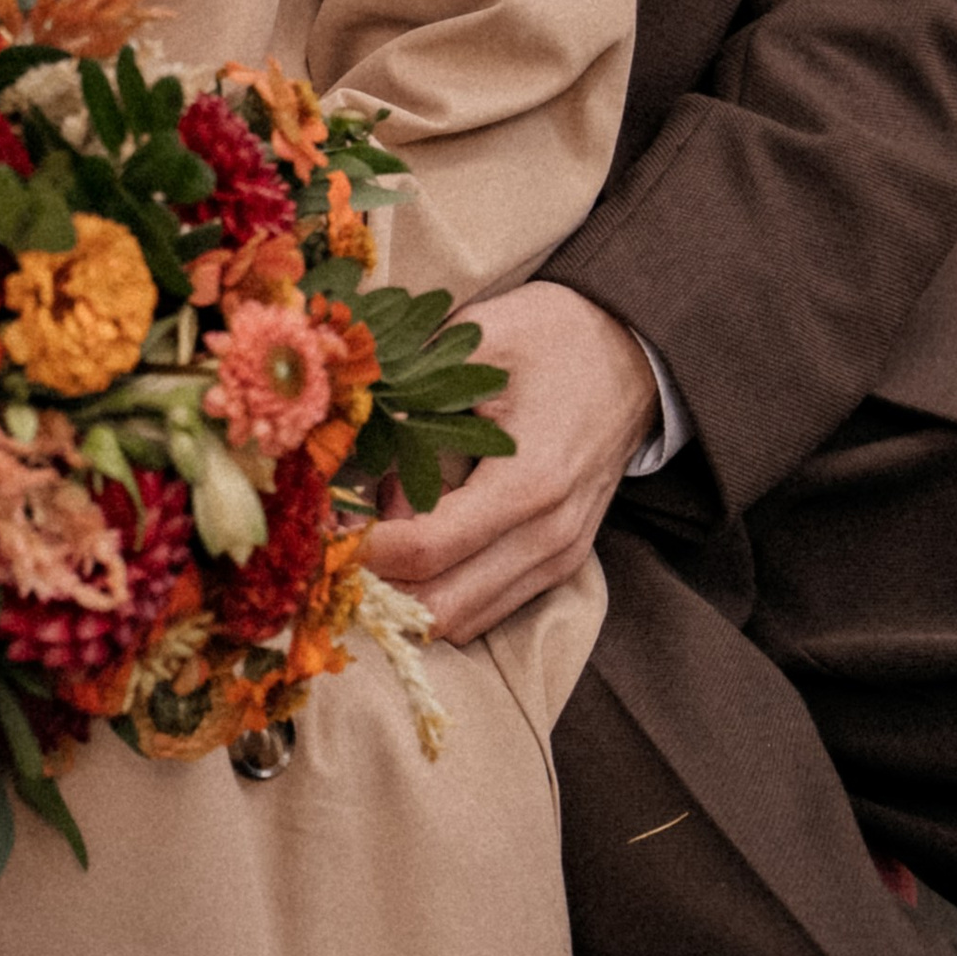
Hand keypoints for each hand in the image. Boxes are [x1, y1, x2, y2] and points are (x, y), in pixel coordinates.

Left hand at [362, 284, 659, 647]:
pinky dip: (440, 592)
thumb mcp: (479, 343)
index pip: (428, 547)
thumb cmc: (556, 334)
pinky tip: (412, 547)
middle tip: (333, 546)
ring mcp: (561, 558)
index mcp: (532, 481)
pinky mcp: (561, 563)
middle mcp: (550, 536)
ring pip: (463, 620)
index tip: (321, 525)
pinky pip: (488, 608)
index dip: (364, 547)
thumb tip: (361, 475)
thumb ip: (416, 407)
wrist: (635, 352)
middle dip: (377, 586)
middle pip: (442, 606)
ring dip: (406, 596)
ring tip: (368, 545)